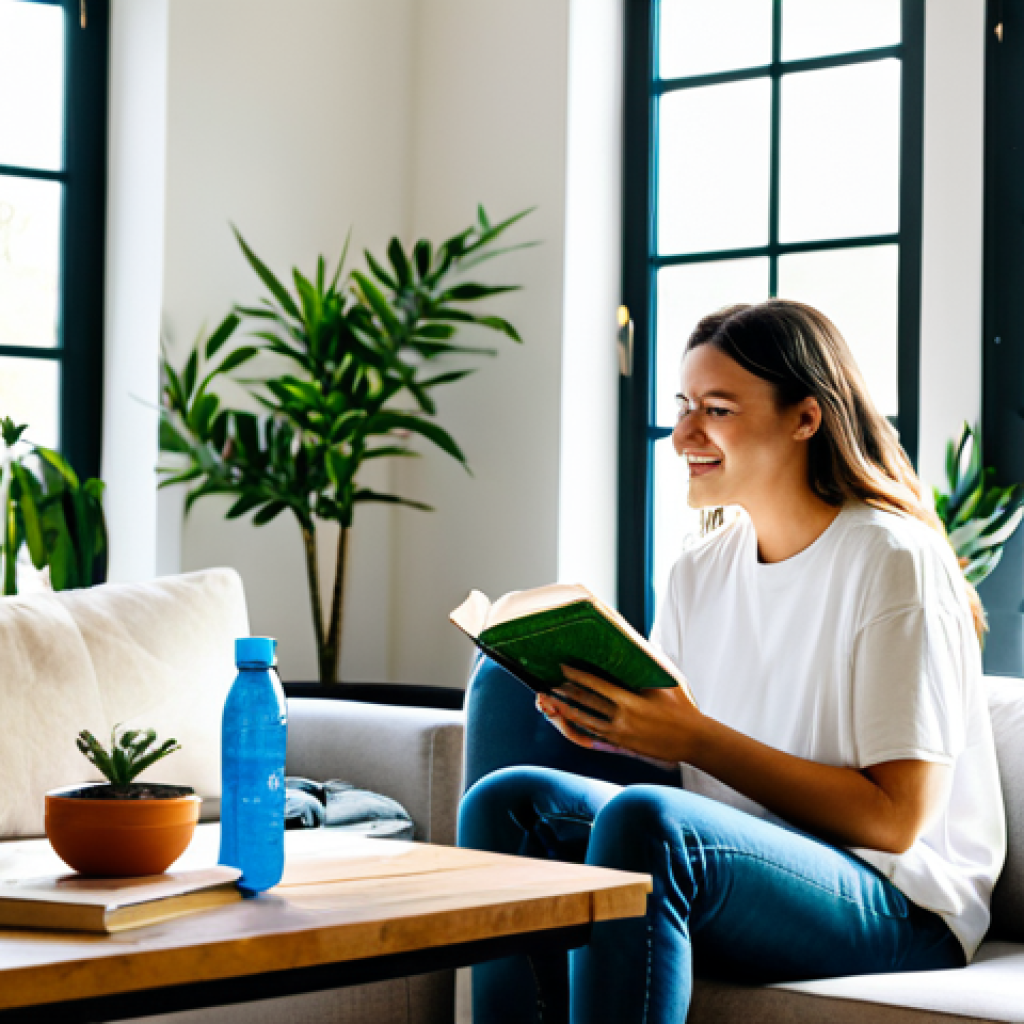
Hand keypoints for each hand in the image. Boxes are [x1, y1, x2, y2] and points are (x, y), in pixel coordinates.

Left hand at [535, 664, 703, 764]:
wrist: (693, 740)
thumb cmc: (682, 707)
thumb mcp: (666, 682)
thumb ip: (648, 665)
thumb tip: (635, 645)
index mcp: (631, 701)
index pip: (596, 686)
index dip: (577, 676)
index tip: (563, 667)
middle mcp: (622, 719)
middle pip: (586, 704)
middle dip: (566, 693)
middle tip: (549, 685)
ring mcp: (620, 735)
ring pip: (586, 722)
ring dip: (567, 712)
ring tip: (551, 704)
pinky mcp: (623, 745)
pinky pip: (595, 736)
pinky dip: (580, 728)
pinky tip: (570, 721)